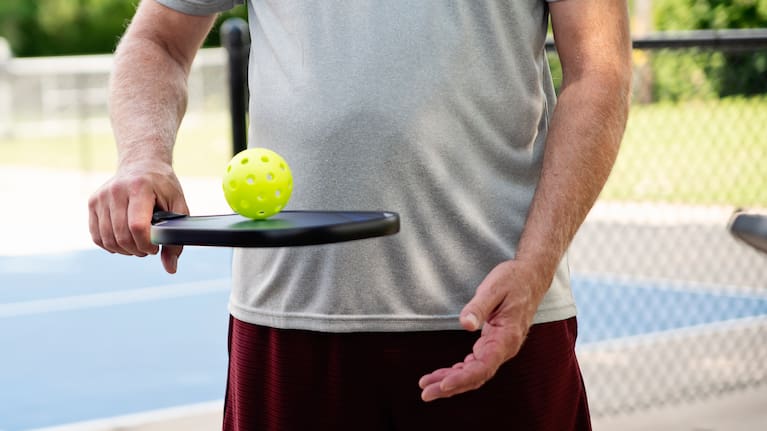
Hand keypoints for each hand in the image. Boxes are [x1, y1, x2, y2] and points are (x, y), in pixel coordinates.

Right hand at [88, 159, 187, 272]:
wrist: (141, 164)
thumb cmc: (163, 187)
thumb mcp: (178, 207)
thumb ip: (175, 238)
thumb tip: (171, 269)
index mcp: (139, 188)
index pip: (137, 226)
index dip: (146, 244)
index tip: (155, 247)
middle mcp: (116, 191)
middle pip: (121, 236)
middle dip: (137, 250)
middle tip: (148, 248)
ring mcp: (101, 197)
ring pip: (107, 239)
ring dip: (124, 250)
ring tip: (138, 244)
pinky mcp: (92, 203)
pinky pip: (97, 236)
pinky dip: (111, 245)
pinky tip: (124, 240)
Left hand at [418, 259, 548, 400]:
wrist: (530, 277)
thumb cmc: (513, 280)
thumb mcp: (494, 288)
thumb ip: (479, 307)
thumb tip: (465, 324)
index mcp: (507, 337)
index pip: (484, 366)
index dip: (463, 378)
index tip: (443, 384)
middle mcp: (505, 348)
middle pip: (477, 376)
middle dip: (450, 386)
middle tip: (425, 393)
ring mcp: (499, 349)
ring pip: (474, 373)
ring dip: (451, 381)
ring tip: (426, 386)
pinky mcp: (493, 345)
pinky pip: (475, 364)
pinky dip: (458, 372)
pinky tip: (442, 376)